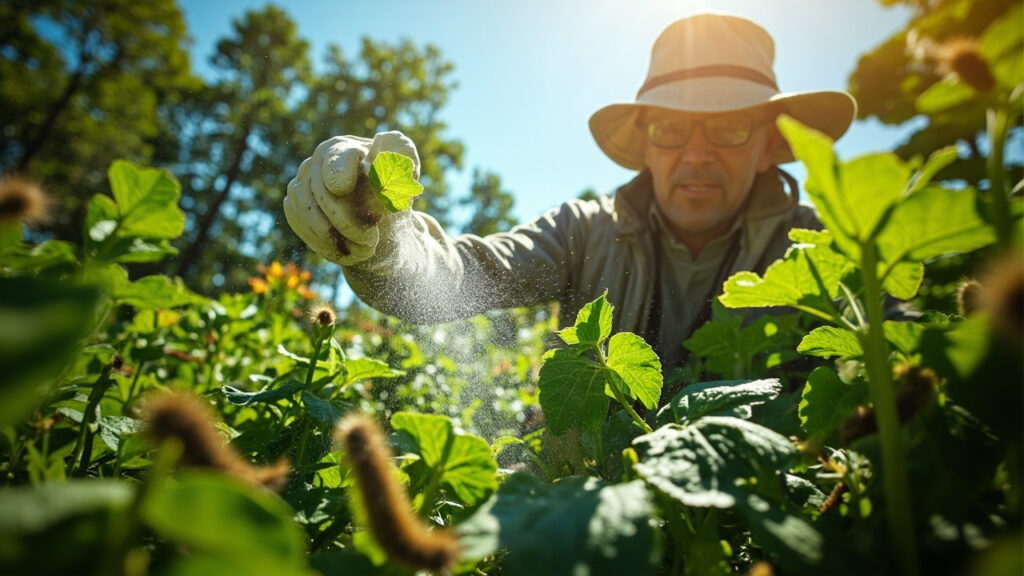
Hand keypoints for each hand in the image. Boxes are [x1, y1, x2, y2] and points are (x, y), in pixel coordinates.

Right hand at [284, 131, 419, 264]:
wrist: (378, 224)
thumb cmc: (393, 198)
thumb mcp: (405, 180)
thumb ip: (402, 161)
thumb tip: (384, 152)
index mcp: (348, 148)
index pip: (338, 156)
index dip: (338, 170)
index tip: (341, 187)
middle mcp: (319, 159)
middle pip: (320, 189)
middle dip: (346, 220)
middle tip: (372, 240)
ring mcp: (303, 180)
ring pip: (306, 208)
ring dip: (336, 236)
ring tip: (365, 248)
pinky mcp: (294, 203)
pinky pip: (299, 222)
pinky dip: (323, 242)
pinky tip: (346, 251)